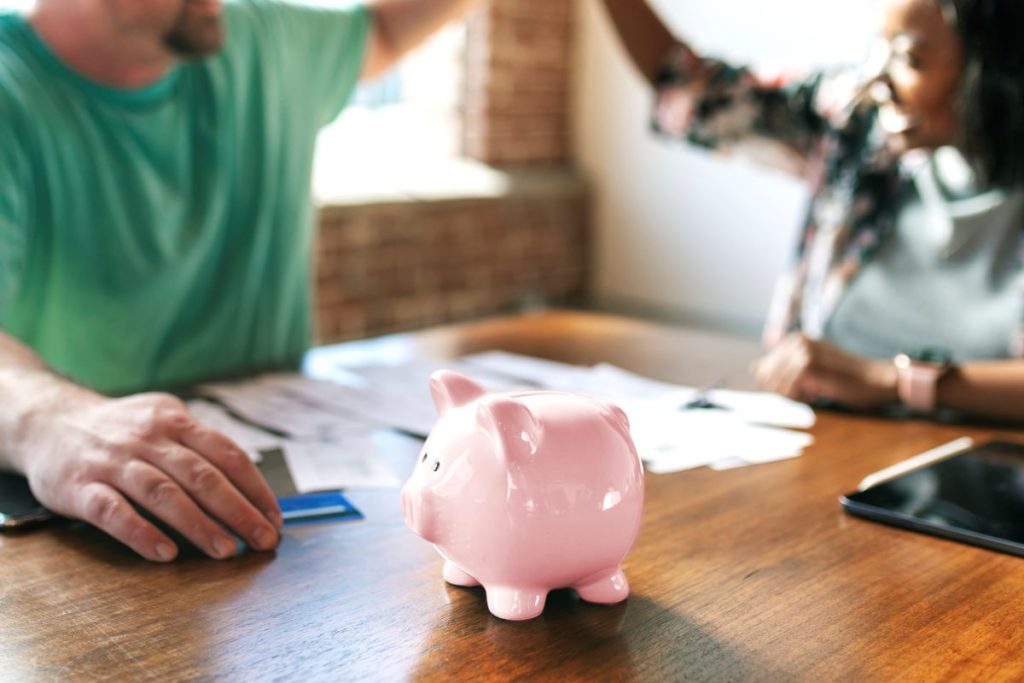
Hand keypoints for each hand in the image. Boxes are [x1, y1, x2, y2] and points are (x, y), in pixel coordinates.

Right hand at [19, 392, 281, 561]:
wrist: (48, 421)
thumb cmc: (122, 431)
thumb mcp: (165, 421)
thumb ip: (202, 448)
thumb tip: (251, 492)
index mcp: (175, 421)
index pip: (227, 454)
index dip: (255, 489)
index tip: (274, 519)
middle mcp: (147, 438)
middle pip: (202, 475)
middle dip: (238, 510)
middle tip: (262, 540)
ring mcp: (113, 461)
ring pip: (163, 493)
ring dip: (199, 525)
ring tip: (226, 551)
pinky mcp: (79, 486)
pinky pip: (113, 511)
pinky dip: (142, 533)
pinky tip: (166, 554)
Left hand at [752, 333, 898, 410]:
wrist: (877, 378)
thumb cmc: (845, 377)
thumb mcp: (810, 369)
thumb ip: (784, 367)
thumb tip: (754, 369)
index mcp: (795, 339)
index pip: (762, 369)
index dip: (776, 386)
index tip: (798, 389)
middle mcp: (796, 340)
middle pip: (765, 377)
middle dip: (782, 391)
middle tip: (808, 392)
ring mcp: (802, 350)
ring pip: (776, 384)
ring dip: (793, 395)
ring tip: (816, 391)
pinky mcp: (809, 364)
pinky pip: (788, 389)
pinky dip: (801, 397)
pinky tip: (818, 392)